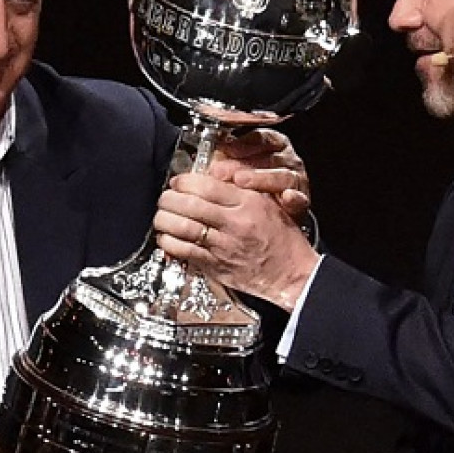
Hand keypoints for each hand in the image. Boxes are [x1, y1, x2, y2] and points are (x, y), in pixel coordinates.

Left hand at [153, 168, 318, 310]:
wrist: (292, 274)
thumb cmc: (282, 239)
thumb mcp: (268, 204)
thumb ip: (240, 190)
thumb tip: (210, 178)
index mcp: (247, 203)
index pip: (206, 185)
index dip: (184, 181)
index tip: (177, 182)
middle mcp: (234, 223)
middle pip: (189, 204)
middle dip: (169, 199)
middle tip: (165, 198)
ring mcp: (223, 246)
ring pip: (182, 227)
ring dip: (164, 220)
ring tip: (161, 216)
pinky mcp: (216, 266)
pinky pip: (184, 251)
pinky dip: (169, 243)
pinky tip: (166, 238)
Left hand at [214, 128, 311, 222]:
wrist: (278, 219)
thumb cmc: (258, 190)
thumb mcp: (242, 171)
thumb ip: (227, 163)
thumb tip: (203, 160)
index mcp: (275, 146)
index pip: (261, 138)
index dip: (242, 143)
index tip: (223, 149)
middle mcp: (288, 160)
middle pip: (269, 156)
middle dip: (243, 163)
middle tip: (221, 171)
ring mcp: (296, 179)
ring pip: (283, 174)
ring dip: (261, 177)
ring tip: (241, 181)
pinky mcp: (301, 200)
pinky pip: (300, 197)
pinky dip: (294, 198)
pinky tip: (286, 198)